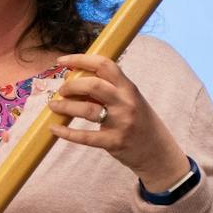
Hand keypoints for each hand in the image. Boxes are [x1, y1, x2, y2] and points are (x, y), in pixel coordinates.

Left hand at [48, 54, 189, 191]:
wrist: (158, 152)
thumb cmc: (140, 123)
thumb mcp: (130, 100)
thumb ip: (110, 90)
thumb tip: (77, 80)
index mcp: (129, 88)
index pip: (104, 65)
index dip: (80, 60)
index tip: (62, 61)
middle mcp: (126, 102)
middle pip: (93, 85)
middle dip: (71, 86)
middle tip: (61, 91)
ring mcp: (121, 123)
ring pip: (87, 110)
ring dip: (65, 107)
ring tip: (54, 106)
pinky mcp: (114, 142)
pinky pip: (85, 137)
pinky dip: (67, 132)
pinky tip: (54, 128)